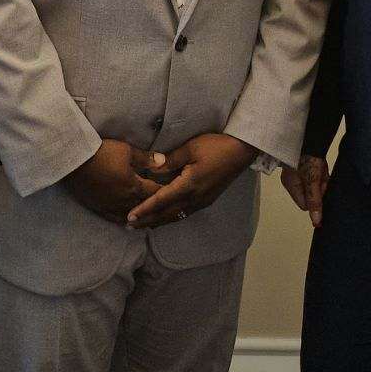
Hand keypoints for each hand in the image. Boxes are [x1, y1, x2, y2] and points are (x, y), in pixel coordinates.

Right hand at [62, 140, 163, 223]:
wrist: (75, 160)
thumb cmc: (102, 152)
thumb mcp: (126, 151)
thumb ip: (146, 158)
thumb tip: (164, 162)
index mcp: (134, 186)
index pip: (155, 193)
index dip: (166, 194)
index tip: (176, 196)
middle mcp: (124, 200)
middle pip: (145, 209)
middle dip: (156, 210)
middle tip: (167, 213)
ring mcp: (111, 206)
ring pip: (131, 217)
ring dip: (142, 219)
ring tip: (151, 222)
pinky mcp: (99, 207)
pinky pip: (115, 218)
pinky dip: (124, 221)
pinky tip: (128, 223)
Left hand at [126, 132, 256, 228]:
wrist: (241, 151)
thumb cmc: (215, 146)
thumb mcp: (190, 148)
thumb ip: (170, 160)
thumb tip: (152, 169)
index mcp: (189, 186)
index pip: (161, 200)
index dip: (144, 209)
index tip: (130, 217)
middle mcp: (195, 198)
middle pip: (167, 214)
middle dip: (148, 220)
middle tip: (130, 226)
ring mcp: (202, 201)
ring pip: (176, 216)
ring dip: (159, 221)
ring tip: (143, 224)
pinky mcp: (206, 200)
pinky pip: (185, 213)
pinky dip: (171, 216)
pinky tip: (165, 216)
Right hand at [281, 154, 329, 226]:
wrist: (312, 136)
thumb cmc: (309, 159)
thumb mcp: (313, 182)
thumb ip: (314, 202)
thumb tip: (316, 223)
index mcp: (291, 186)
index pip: (305, 205)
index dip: (315, 200)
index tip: (320, 189)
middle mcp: (292, 181)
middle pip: (311, 196)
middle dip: (319, 189)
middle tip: (322, 177)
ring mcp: (298, 173)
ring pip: (314, 187)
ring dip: (321, 180)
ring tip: (322, 169)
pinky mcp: (305, 166)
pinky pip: (315, 177)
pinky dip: (321, 174)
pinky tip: (321, 166)